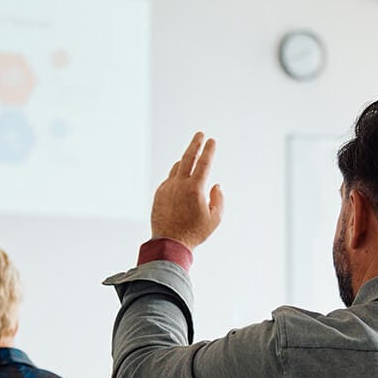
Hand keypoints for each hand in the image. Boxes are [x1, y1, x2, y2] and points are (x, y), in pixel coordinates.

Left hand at [150, 132, 223, 249]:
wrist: (169, 243)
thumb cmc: (194, 233)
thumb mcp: (215, 219)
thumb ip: (218, 199)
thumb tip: (216, 185)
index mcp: (195, 188)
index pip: (204, 163)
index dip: (209, 150)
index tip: (212, 140)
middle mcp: (179, 184)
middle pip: (187, 157)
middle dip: (195, 144)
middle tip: (199, 134)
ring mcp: (167, 188)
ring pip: (177, 168)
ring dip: (185, 161)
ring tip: (191, 157)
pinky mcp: (159, 194)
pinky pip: (169, 180)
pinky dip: (176, 176)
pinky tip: (180, 178)